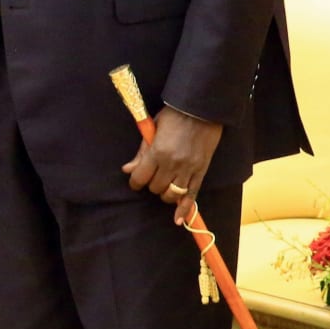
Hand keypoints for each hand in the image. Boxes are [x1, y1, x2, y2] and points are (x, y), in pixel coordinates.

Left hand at [122, 105, 223, 221]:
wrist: (202, 108)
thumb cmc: (174, 115)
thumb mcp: (153, 129)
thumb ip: (141, 152)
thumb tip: (127, 169)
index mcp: (158, 152)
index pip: (140, 178)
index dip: (135, 182)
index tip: (135, 180)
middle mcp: (172, 164)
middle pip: (155, 188)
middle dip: (151, 185)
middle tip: (152, 177)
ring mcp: (188, 169)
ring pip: (172, 195)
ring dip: (165, 195)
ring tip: (163, 188)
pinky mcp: (201, 171)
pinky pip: (192, 195)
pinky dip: (185, 209)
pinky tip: (179, 220)